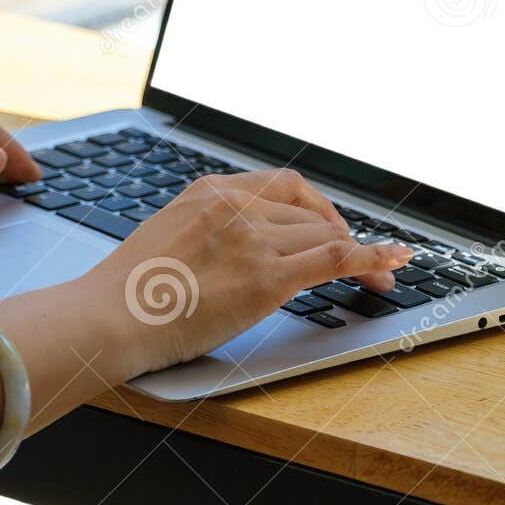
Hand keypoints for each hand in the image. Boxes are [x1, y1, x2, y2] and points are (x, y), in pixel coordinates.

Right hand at [69, 169, 412, 377]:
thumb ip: (206, 232)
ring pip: (324, 240)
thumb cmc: (127, 294)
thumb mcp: (167, 238)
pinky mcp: (265, 278)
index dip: (319, 209)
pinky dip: (373, 259)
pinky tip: (395, 264)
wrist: (108, 317)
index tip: (332, 228)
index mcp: (209, 192)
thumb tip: (234, 252)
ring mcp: (252, 241)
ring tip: (380, 279)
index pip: (284, 187)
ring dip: (358, 259)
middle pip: (310, 217)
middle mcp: (236, 207)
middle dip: (343, 239)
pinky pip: (335, 260)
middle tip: (364, 264)